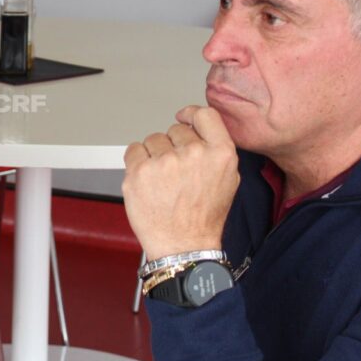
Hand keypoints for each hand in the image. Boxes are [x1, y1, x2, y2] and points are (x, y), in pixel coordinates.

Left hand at [122, 105, 239, 260]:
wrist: (184, 245)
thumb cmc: (203, 217)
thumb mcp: (227, 179)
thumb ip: (215, 149)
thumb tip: (196, 126)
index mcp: (220, 153)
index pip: (204, 115)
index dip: (191, 114)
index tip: (184, 117)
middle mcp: (193, 154)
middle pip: (175, 129)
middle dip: (173, 146)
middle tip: (176, 173)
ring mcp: (164, 162)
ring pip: (153, 139)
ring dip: (155, 155)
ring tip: (163, 181)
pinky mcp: (139, 172)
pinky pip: (134, 149)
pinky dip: (137, 162)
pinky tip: (148, 180)